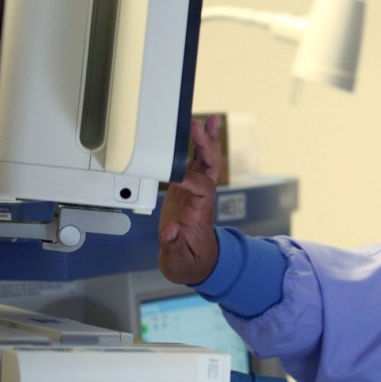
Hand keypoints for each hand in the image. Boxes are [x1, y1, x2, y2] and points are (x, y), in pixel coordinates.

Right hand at [159, 116, 223, 284]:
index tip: (176, 175)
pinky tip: (198, 129)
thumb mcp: (179, 262)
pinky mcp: (187, 189)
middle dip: (206, 147)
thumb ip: (174, 247)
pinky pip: (196, 163)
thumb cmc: (189, 261)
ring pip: (206, 162)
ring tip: (209, 119)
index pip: (201, 189)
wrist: (196, 262)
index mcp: (199, 214)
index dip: (190, 180)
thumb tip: (170, 232)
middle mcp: (200, 199)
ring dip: (207, 140)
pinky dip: (197, 146)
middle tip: (201, 126)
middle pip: (210, 169)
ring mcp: (195, 192)